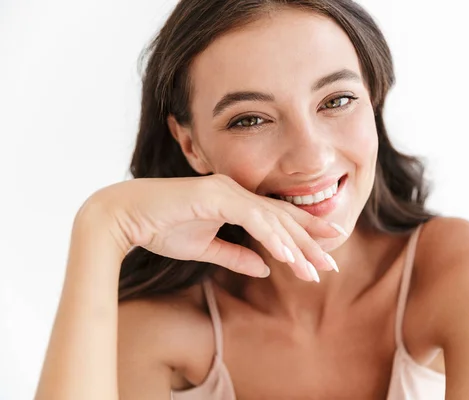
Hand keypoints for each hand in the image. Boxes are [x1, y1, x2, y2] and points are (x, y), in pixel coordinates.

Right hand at [79, 174, 343, 280]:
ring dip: (295, 246)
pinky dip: (271, 236)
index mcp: (236, 202)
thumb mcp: (205, 249)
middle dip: (309, 242)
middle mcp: (236, 193)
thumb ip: (236, 256)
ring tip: (315, 269)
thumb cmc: (161, 228)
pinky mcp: (216, 196)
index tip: (323, 253)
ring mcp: (228, 192)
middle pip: (282, 218)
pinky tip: (287, 256)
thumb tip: (264, 269)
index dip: (302, 235)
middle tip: (331, 264)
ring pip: (272, 220)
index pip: (276, 220)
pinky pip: (251, 217)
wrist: (125, 217)